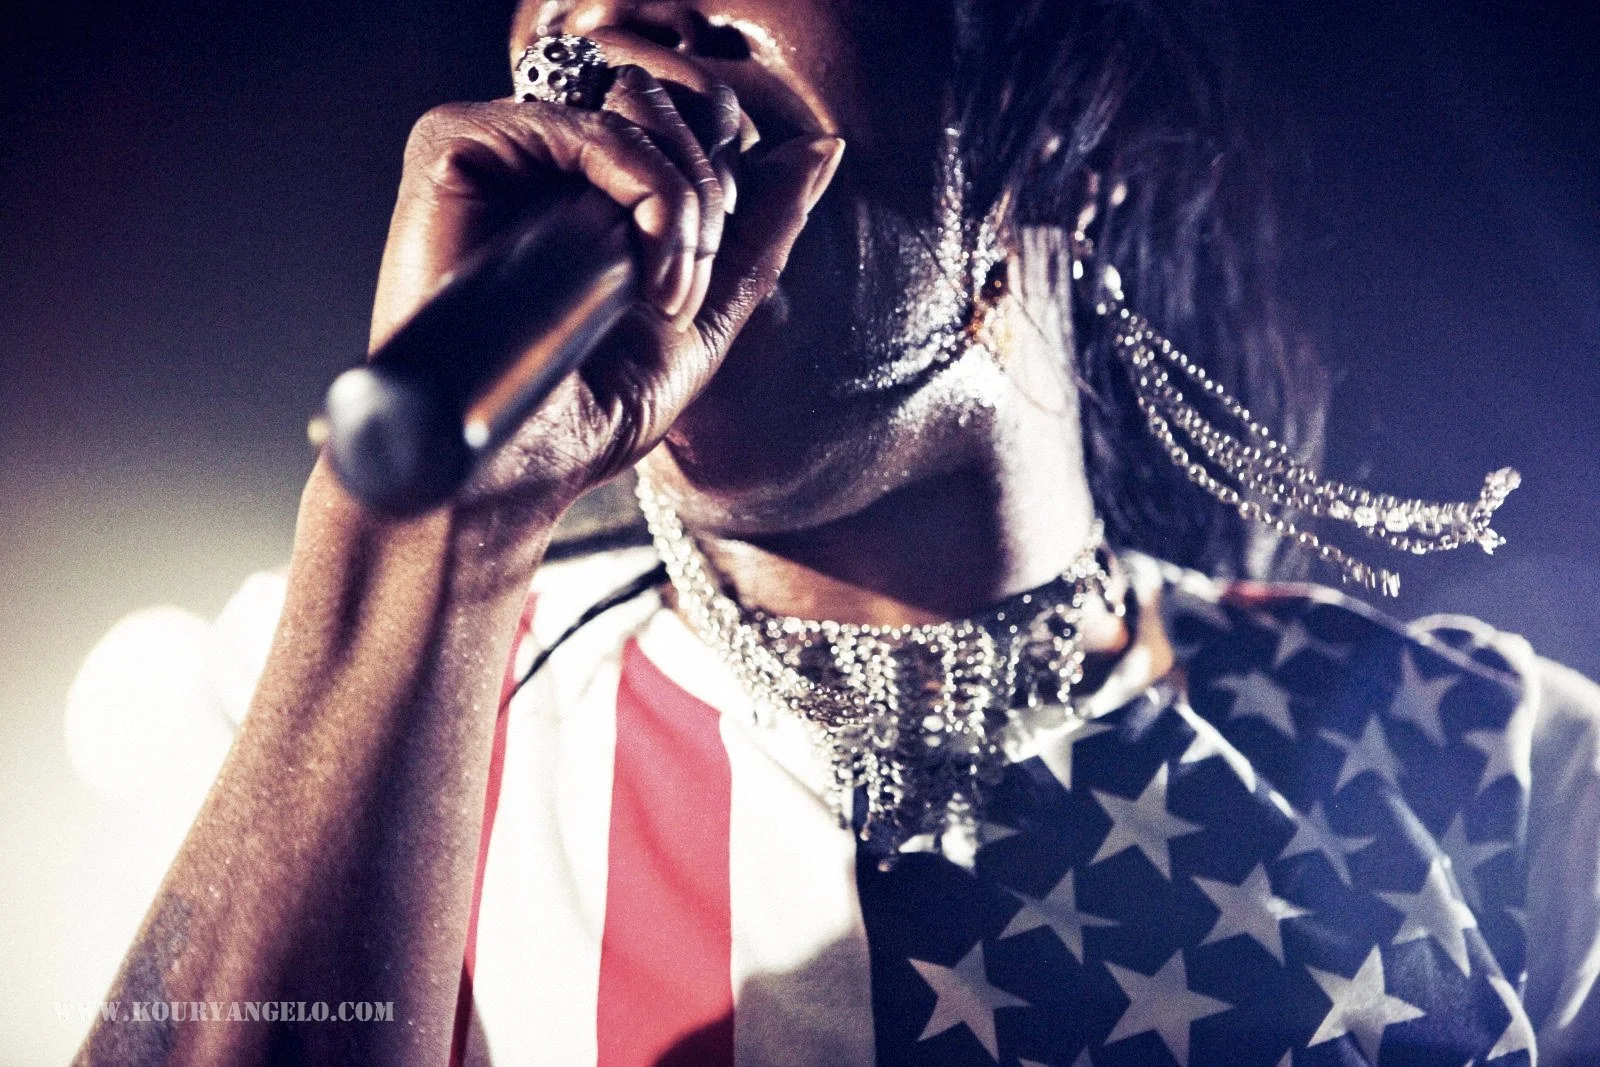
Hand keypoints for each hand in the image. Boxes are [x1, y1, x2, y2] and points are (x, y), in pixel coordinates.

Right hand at [360, 33, 843, 547]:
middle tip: (691, 282)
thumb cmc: (597, 409)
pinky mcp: (458, 148)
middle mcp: (553, 159)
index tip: (715, 264)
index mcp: (603, 187)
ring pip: (631, 101)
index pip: (690, 117)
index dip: (729, 174)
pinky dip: (638, 185)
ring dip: (681, 199)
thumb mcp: (710, 314)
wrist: (523, 465)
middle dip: (711, 187)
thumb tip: (823, 147)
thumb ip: (763, 228)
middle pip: (667, 96)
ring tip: (666, 293)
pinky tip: (640, 270)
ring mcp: (506, 151)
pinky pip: (575, 118)